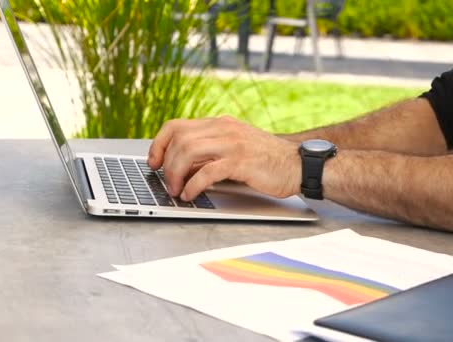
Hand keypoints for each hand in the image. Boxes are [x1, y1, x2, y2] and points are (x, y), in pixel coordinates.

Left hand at [147, 116, 301, 200]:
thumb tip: (179, 167)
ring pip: (188, 152)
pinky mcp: (241, 161)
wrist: (299, 164)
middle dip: (166, 163)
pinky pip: (207, 171)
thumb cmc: (266, 161)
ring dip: (176, 174)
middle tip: (166, 182)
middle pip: (178, 139)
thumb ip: (209, 153)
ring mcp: (232, 143)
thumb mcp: (233, 149)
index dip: (159, 144)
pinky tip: (191, 195)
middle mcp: (223, 128)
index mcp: (219, 124)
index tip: (153, 162)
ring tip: (176, 190)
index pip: (176, 126)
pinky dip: (193, 185)